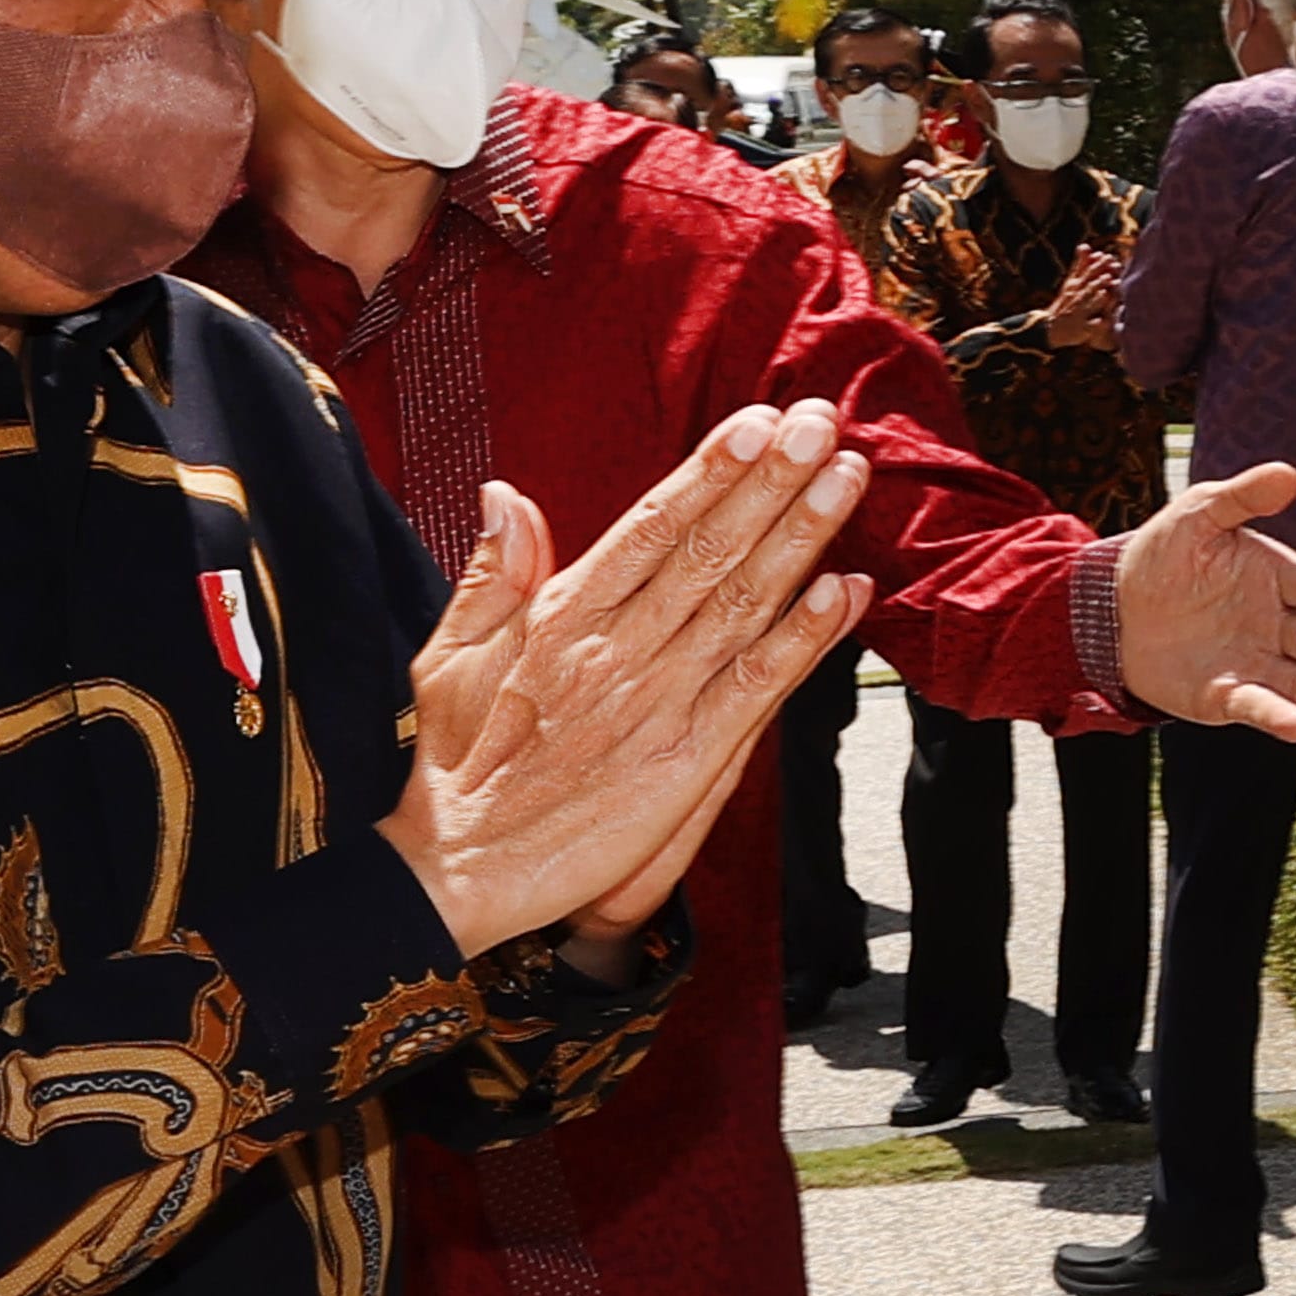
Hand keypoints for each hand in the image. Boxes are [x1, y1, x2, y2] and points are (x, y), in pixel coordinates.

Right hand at [384, 401, 876, 953]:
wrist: (454, 874)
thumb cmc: (454, 767)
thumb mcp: (449, 655)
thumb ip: (492, 575)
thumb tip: (505, 494)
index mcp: (561, 616)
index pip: (650, 526)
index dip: (710, 472)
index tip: (758, 422)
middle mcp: (616, 649)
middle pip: (708, 550)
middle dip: (771, 482)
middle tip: (820, 421)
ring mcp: (655, 704)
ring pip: (741, 606)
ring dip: (801, 538)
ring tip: (846, 478)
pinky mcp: (683, 764)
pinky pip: (755, 689)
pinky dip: (802, 639)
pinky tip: (844, 593)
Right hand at [1044, 250, 1121, 354]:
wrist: (1049, 327)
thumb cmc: (1065, 302)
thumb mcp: (1070, 282)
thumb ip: (1079, 265)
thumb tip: (1085, 245)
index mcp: (1074, 286)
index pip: (1087, 273)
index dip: (1098, 265)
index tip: (1108, 257)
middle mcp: (1076, 298)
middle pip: (1089, 287)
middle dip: (1101, 279)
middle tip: (1112, 271)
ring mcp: (1078, 314)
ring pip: (1089, 304)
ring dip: (1098, 297)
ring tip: (1107, 290)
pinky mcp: (1082, 329)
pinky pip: (1089, 326)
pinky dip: (1095, 322)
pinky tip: (1101, 319)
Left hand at [1110, 460, 1295, 739]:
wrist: (1113, 607)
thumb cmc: (1164, 555)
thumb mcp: (1197, 514)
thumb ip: (1241, 498)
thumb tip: (1289, 474)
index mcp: (1278, 578)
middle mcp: (1277, 625)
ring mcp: (1257, 664)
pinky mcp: (1228, 697)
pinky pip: (1258, 707)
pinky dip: (1278, 717)